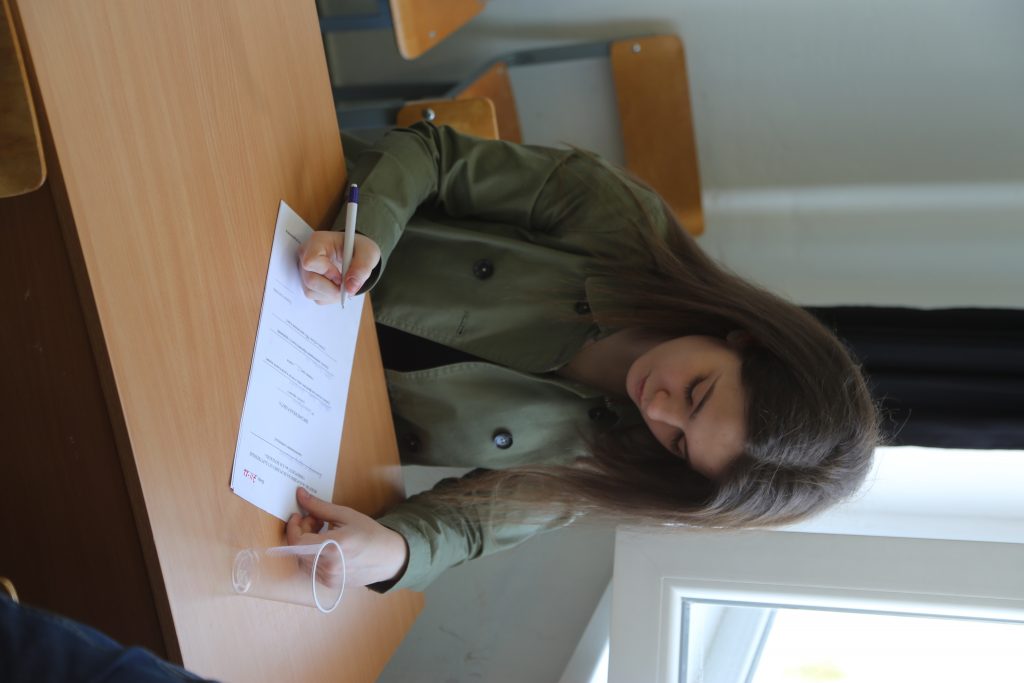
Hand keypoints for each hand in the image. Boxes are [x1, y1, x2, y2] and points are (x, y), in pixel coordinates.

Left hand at [285, 487, 408, 588]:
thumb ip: (320, 507)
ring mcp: (329, 578)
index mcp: (333, 547)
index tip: (299, 515)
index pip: (297, 541)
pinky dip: (312, 556)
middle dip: (301, 532)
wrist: (389, 556)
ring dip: (305, 545)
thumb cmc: (370, 533)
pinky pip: (311, 569)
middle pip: (298, 550)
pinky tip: (325, 546)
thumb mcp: (346, 515)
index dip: (294, 527)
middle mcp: (329, 566)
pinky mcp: (330, 583)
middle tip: (315, 520)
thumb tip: (300, 495)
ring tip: (322, 533)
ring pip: (302, 560)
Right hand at [297, 231, 380, 304]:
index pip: (310, 261)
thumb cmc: (358, 249)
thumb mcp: (368, 253)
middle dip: (332, 288)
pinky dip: (330, 297)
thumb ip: (362, 268)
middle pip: (310, 280)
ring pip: (311, 292)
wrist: (355, 254)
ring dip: (332, 294)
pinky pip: (316, 298)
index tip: (341, 274)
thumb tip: (350, 289)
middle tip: (346, 283)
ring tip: (344, 283)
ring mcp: (305, 270)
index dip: (327, 272)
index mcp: (317, 242)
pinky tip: (338, 286)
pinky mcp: (308, 283)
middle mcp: (306, 255)